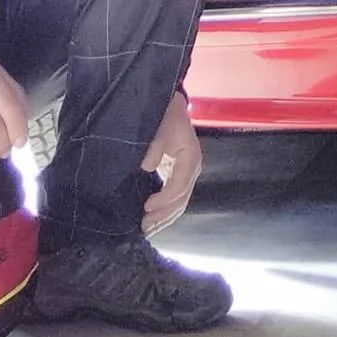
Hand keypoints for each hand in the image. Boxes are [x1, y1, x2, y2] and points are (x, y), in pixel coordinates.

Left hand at [141, 90, 202, 236]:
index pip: (179, 186)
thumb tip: (147, 167)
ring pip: (180, 203)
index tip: (146, 207)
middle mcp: (192, 169)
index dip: (164, 199)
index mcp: (191, 158)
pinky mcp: (179, 175)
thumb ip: (155, 148)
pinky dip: (165, 210)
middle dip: (163, 216)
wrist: (171, 106)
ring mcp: (187, 174)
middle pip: (181, 200)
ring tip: (148, 230)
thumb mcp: (160, 128)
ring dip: (164, 218)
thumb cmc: (165, 116)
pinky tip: (154, 218)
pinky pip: (175, 197)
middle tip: (144, 228)